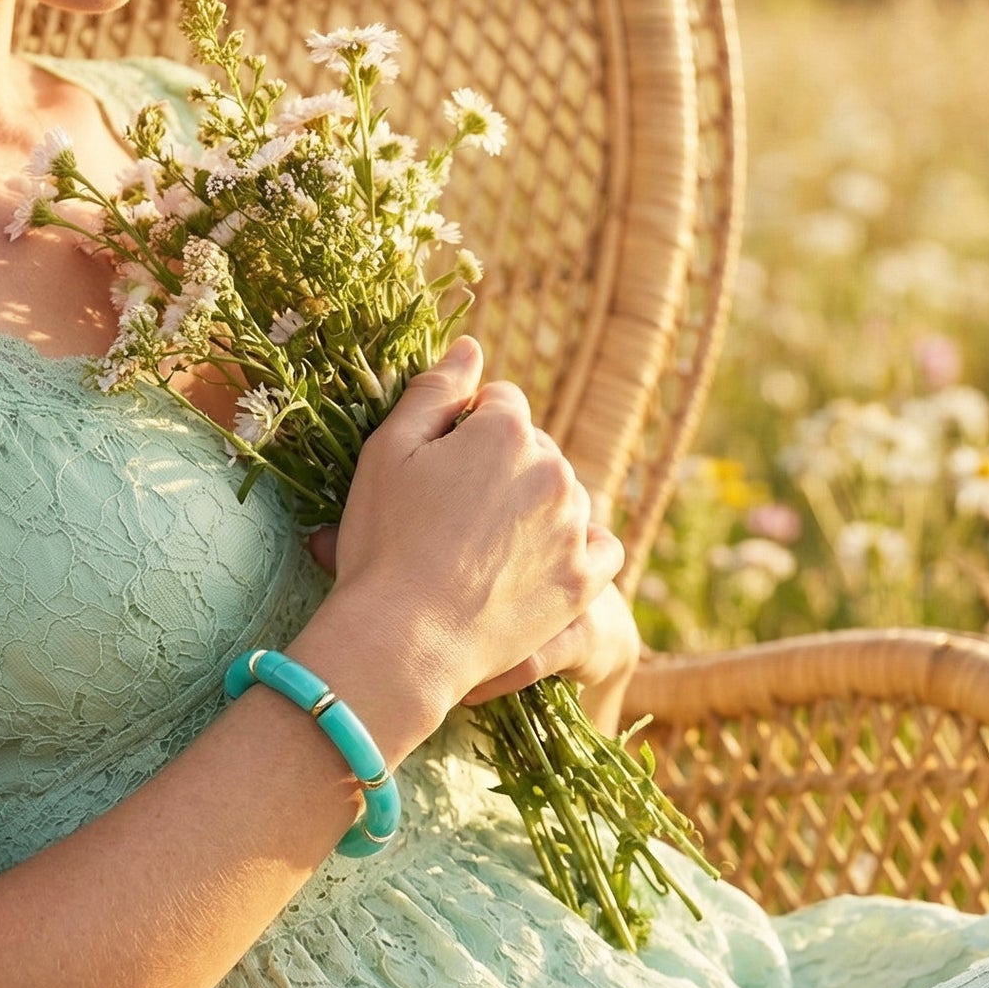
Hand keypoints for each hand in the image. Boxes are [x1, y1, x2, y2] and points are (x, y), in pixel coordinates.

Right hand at [301, 338, 623, 722]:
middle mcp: (554, 469)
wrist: (403, 640)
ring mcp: (574, 527)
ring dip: (536, 508)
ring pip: (565, 495)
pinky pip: (603, 545)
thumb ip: (434, 390)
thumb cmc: (385, 544)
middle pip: (534, 448)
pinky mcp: (584, 580)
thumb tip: (471, 347)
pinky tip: (546, 559)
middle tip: (454, 517)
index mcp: (506, 429)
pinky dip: (582, 546)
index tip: (437, 471)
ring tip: (486, 548)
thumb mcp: (388, 452)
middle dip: (501, 468)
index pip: (499, 403)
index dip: (464, 430)